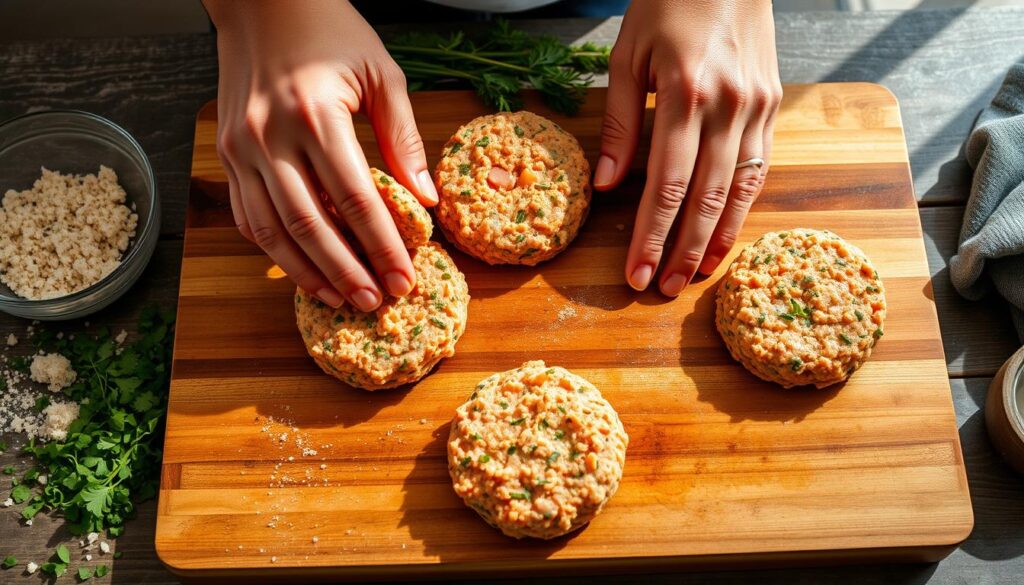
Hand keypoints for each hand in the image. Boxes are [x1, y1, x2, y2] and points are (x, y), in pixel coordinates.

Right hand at [205, 0, 436, 310]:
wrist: (261, 0)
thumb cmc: (329, 30)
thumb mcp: (380, 74)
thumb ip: (403, 139)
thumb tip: (425, 200)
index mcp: (315, 114)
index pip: (357, 200)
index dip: (383, 246)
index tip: (406, 278)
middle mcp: (270, 136)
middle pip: (311, 226)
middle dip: (348, 271)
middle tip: (376, 303)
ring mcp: (241, 148)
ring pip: (272, 230)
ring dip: (308, 272)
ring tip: (342, 298)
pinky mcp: (226, 154)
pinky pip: (247, 215)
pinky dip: (273, 250)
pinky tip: (303, 270)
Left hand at [595, 0, 781, 295]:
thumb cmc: (668, 3)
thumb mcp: (627, 54)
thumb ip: (619, 122)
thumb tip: (609, 185)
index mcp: (686, 93)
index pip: (666, 184)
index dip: (650, 235)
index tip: (635, 272)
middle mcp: (728, 105)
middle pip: (705, 198)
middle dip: (682, 251)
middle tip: (662, 289)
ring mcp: (756, 106)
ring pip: (739, 190)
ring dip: (717, 240)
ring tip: (694, 277)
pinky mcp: (772, 105)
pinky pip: (759, 168)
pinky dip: (743, 207)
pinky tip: (726, 235)